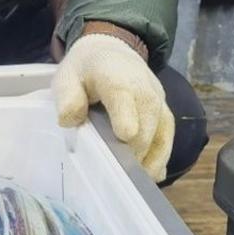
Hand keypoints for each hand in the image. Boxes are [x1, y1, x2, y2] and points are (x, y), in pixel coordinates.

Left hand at [53, 34, 174, 182]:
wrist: (112, 51)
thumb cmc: (85, 69)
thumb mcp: (67, 76)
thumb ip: (67, 96)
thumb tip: (69, 120)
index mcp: (116, 77)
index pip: (124, 97)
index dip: (125, 117)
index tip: (124, 137)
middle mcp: (145, 89)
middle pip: (146, 124)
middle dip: (132, 151)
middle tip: (113, 176)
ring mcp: (159, 102)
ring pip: (161, 135)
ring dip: (149, 160)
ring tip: (133, 183)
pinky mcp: (164, 113)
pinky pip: (167, 137)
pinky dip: (159, 158)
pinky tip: (149, 176)